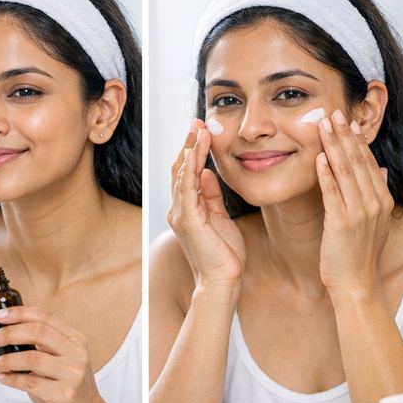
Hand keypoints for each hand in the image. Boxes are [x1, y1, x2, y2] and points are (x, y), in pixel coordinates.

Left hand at [0, 306, 112, 402]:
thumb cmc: (67, 389)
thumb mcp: (61, 362)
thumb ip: (41, 348)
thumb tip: (4, 336)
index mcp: (76, 340)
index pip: (45, 317)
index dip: (19, 313)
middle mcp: (77, 354)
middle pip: (37, 332)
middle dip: (8, 334)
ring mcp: (74, 375)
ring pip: (32, 358)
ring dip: (6, 360)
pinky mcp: (66, 396)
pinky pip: (30, 383)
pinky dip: (11, 379)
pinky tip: (2, 377)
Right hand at [167, 119, 245, 288]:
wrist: (223, 281)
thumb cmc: (224, 254)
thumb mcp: (220, 218)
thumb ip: (212, 196)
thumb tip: (209, 173)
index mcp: (186, 208)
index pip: (187, 172)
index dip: (193, 150)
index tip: (202, 129)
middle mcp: (178, 209)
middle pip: (181, 168)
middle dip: (189, 143)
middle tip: (198, 121)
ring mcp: (181, 215)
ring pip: (183, 175)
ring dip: (191, 150)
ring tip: (200, 130)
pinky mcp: (188, 221)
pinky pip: (187, 189)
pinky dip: (191, 170)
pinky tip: (197, 153)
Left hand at [315, 109, 393, 291]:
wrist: (356, 285)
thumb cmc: (358, 255)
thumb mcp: (374, 222)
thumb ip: (377, 194)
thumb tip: (382, 169)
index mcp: (382, 200)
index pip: (368, 162)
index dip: (356, 140)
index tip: (345, 120)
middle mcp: (375, 202)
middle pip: (357, 161)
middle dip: (344, 135)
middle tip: (332, 112)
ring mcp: (360, 212)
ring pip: (346, 171)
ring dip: (334, 145)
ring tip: (323, 125)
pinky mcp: (342, 222)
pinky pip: (332, 191)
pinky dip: (325, 172)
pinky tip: (318, 156)